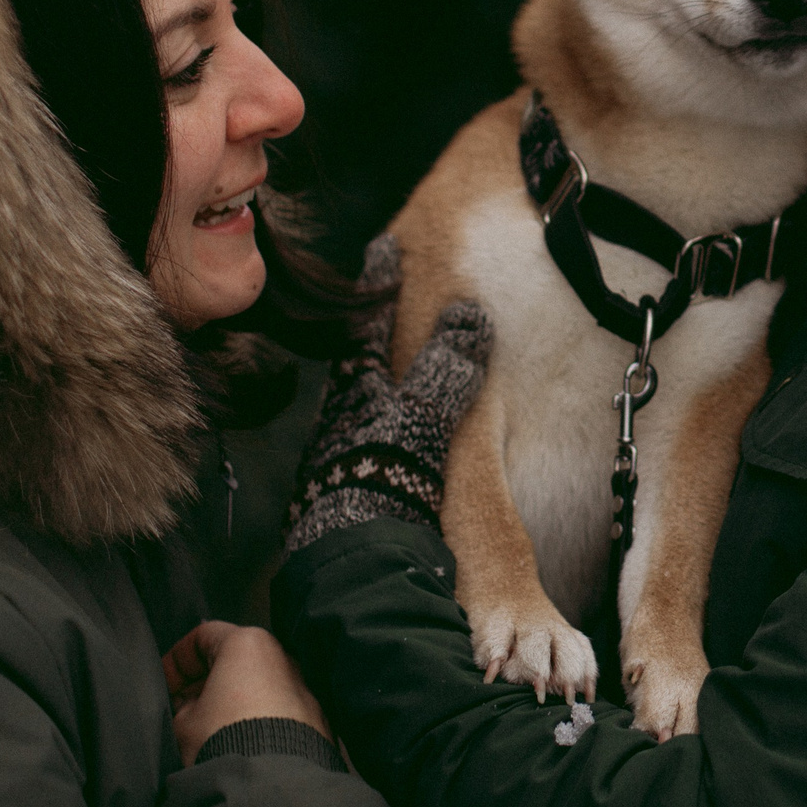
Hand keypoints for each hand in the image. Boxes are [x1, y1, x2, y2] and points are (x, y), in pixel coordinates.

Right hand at [163, 621, 327, 765]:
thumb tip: (191, 706)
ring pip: (256, 684)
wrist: (270, 778)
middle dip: (203, 682)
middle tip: (181, 708)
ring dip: (230, 701)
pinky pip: (276, 708)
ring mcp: (301, 685)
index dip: (177, 660)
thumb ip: (183, 704)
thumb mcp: (183, 722)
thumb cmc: (226, 740)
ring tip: (208, 730)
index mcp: (247, 643)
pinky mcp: (313, 714)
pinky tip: (238, 741)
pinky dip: (255, 717)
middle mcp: (281, 656)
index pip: (203, 635)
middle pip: (233, 659)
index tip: (163, 683)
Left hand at [285, 232, 492, 552]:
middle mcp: (338, 417)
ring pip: (359, 406)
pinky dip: (384, 432)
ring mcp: (336, 458)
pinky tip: (399, 447)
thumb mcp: (427, 413)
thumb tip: (470, 312)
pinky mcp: (342, 497)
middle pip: (358, 363)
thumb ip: (449, 364)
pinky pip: (365, 447)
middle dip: (376, 337)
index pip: (368, 319)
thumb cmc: (386, 476)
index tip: (383, 245)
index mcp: (355, 387)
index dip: (378, 282)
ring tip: (404, 378)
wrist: (352, 560)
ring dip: (381, 388)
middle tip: (393, 308)